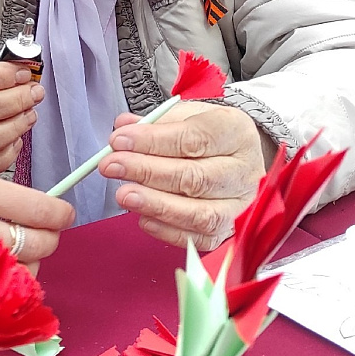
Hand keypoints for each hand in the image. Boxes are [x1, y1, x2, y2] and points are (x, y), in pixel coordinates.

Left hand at [97, 103, 268, 250]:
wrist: (240, 160)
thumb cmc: (210, 136)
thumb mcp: (188, 116)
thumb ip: (156, 122)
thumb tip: (123, 128)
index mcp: (235, 132)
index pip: (193, 138)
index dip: (152, 141)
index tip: (119, 140)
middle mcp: (243, 171)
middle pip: (194, 177)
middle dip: (146, 172)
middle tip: (111, 166)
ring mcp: (240, 205)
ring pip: (199, 213)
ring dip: (155, 205)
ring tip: (123, 194)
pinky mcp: (231, 232)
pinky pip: (200, 239)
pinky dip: (168, 231)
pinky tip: (143, 217)